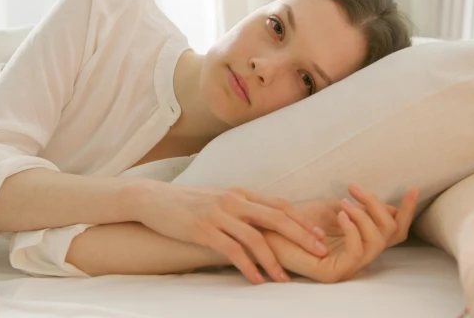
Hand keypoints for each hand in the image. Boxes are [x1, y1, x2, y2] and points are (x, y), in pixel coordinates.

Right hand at [130, 181, 327, 283]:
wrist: (153, 199)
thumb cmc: (188, 203)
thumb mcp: (219, 199)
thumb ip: (241, 208)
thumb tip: (264, 223)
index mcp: (241, 193)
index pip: (280, 205)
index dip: (302, 220)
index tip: (320, 235)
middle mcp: (234, 201)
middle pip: (276, 217)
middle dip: (301, 236)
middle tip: (320, 252)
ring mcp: (219, 214)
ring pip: (256, 238)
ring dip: (273, 260)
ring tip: (285, 279)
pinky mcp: (203, 230)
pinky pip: (232, 250)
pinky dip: (247, 266)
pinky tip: (256, 280)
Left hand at [264, 184, 418, 283]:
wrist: (266, 231)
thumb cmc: (295, 220)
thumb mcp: (333, 208)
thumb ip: (359, 208)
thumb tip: (390, 207)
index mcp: (361, 240)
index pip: (394, 231)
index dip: (407, 211)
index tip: (414, 189)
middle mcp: (359, 255)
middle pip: (392, 233)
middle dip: (378, 206)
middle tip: (355, 189)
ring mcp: (348, 266)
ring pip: (378, 240)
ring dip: (364, 215)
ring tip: (345, 202)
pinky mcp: (335, 273)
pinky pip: (358, 251)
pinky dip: (354, 228)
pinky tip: (341, 214)